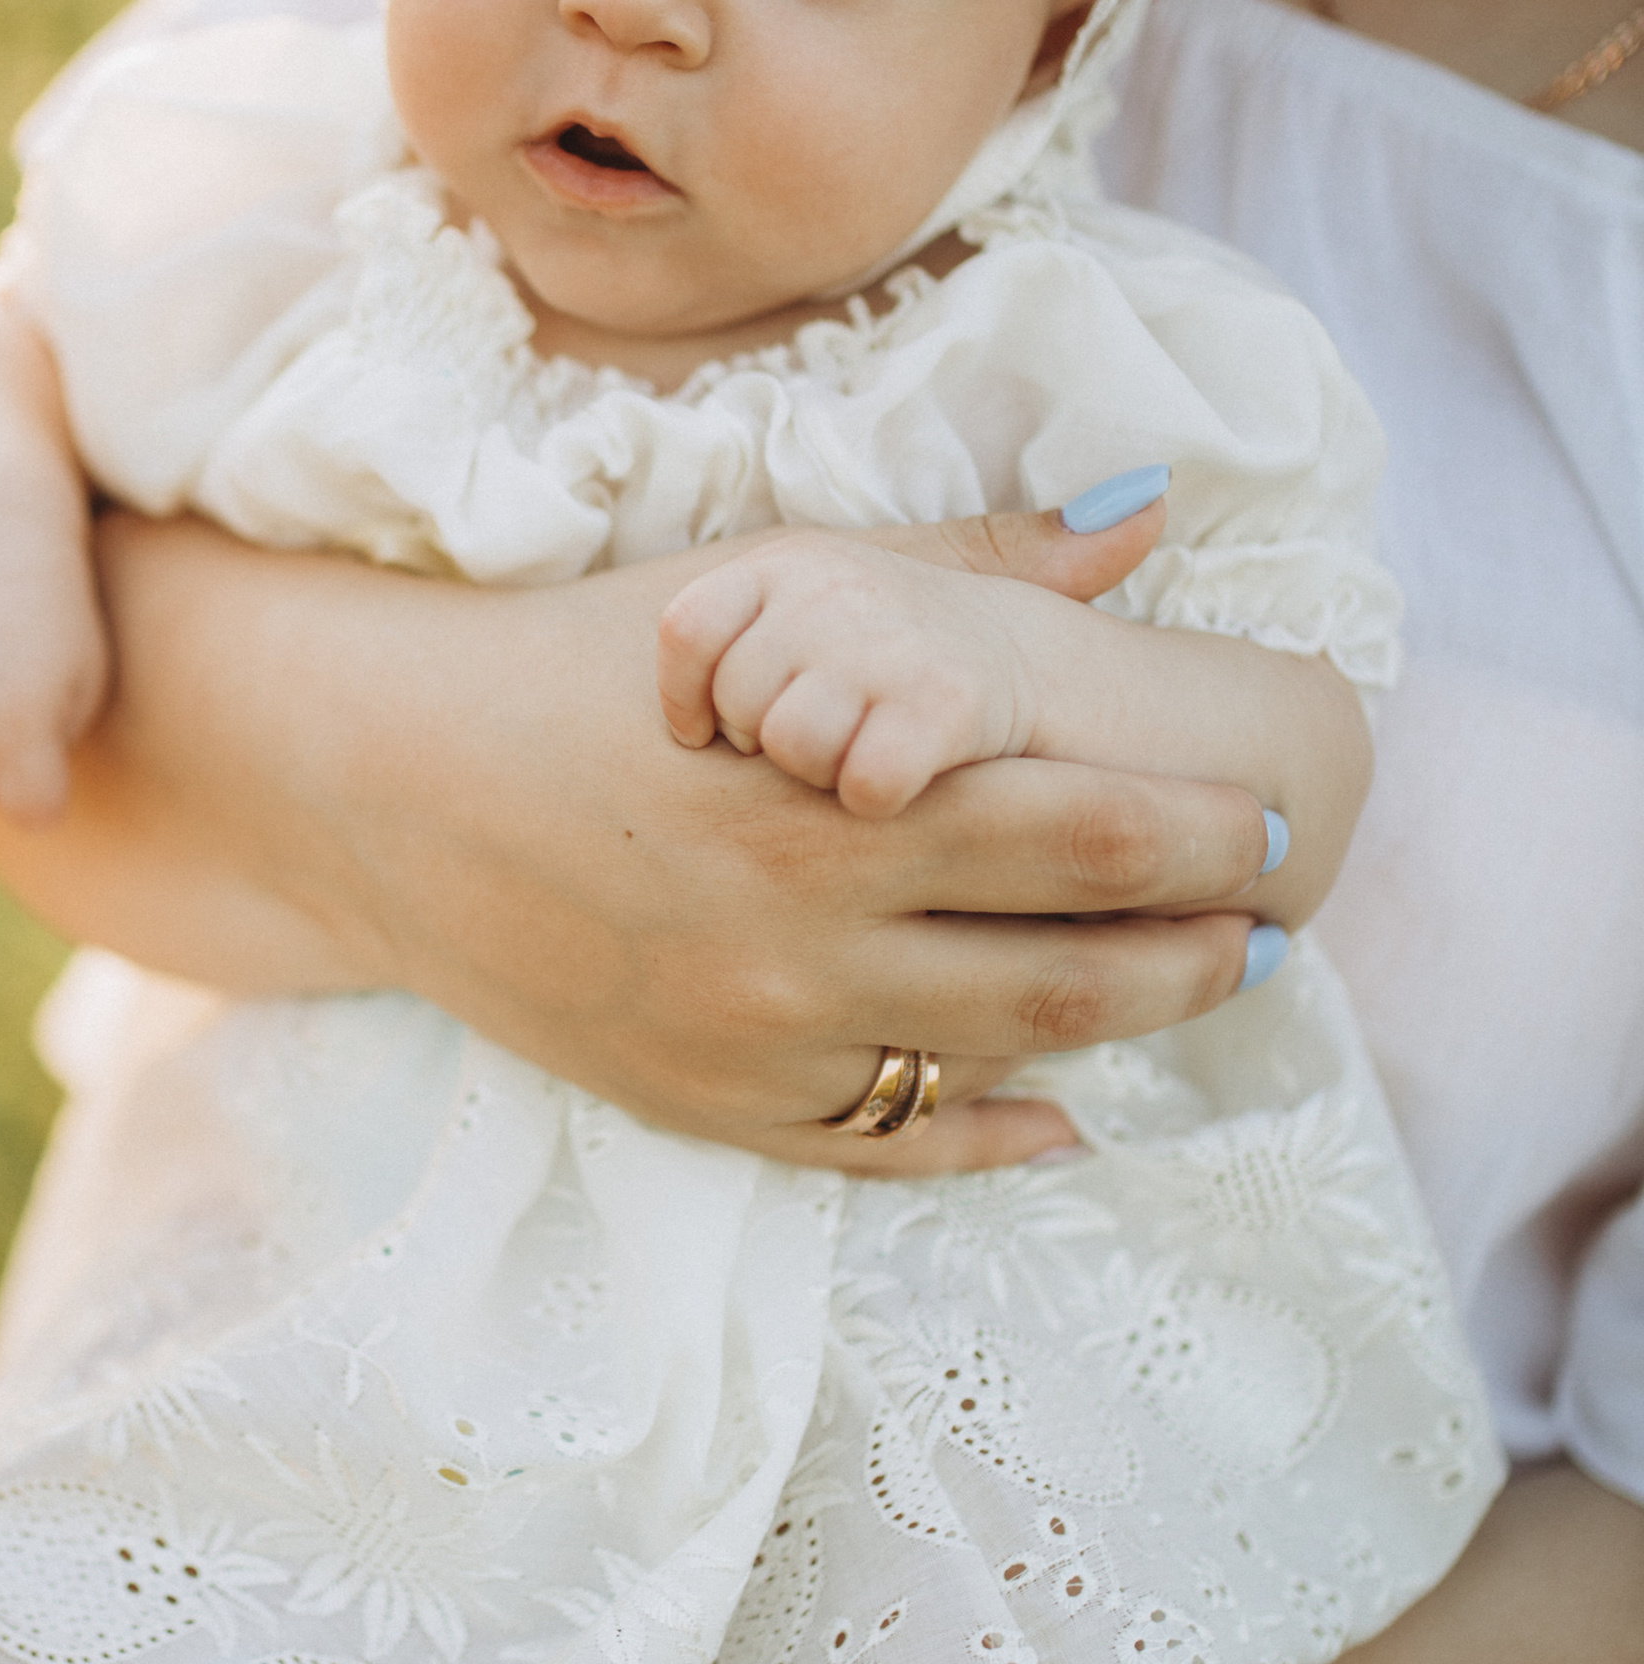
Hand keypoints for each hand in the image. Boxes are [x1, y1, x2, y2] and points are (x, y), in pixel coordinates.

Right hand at [0, 503, 1275, 1178]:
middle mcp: (808, 938)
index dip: (1208, 833)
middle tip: (1276, 909)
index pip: (1089, 831)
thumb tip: (1143, 518)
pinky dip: (994, 1136)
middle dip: (1205, 943)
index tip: (1277, 814)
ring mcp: (760, 1040)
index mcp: (833, 797)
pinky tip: (1069, 1115)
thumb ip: (962, 567)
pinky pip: (888, 1146)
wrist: (387, 788)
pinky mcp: (712, 1104)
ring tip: (1211, 985)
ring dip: (1132, 1028)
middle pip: (1077, 964)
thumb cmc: (587, 664)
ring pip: (1002, 1061)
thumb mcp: (768, 584)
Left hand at [661, 530, 1059, 810]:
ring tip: (856, 753)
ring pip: (793, 746)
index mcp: (785, 561)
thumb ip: (722, 640)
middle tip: (815, 739)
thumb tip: (634, 709)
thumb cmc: (892, 661)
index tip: (710, 734)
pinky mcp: (946, 704)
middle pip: (738, 701)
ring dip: (821, 772)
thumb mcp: (806, 617)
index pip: (687, 630)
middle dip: (765, 742)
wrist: (1040, 670)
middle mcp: (834, 587)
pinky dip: (876, 798)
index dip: (688, 699)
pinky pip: (863, 783)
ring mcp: (890, 642)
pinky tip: (900, 783)